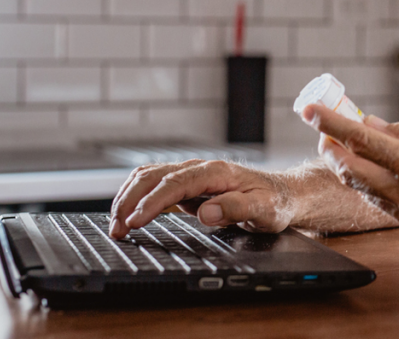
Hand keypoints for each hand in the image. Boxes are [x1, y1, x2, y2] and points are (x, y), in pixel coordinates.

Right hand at [109, 159, 291, 238]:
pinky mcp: (186, 185)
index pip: (175, 183)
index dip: (152, 202)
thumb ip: (236, 208)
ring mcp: (191, 175)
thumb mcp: (264, 209)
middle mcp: (199, 169)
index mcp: (216, 172)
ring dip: (128, 198)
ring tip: (116, 225)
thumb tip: (207, 212)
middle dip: (130, 201)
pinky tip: (127, 214)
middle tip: (117, 229)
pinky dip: (135, 197)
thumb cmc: (274, 202)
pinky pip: (154, 185)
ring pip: (148, 178)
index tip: (136, 221)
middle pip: (153, 176)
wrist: (282, 194)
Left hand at [302, 104, 398, 246]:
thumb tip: (370, 124)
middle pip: (350, 170)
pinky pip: (382, 203)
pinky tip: (377, 170)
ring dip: (350, 166)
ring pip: (362, 189)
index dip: (331, 123)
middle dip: (331, 147)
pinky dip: (372, 183)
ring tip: (349, 146)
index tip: (310, 110)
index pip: (362, 140)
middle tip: (325, 130)